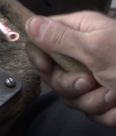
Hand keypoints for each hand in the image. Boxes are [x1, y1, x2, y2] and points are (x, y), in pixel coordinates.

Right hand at [26, 11, 115, 125]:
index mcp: (79, 31)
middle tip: (88, 82)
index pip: (41, 38)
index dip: (39, 55)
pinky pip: (87, 110)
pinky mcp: (102, 97)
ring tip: (113, 96)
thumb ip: (59, 38)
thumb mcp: (96, 48)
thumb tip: (29, 23)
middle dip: (69, 84)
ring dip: (91, 101)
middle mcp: (82, 52)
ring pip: (69, 95)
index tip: (47, 66)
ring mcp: (92, 76)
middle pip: (51, 72)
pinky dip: (104, 112)